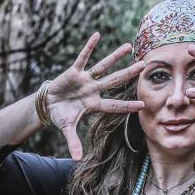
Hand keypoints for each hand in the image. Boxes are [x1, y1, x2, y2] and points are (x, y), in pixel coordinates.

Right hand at [46, 33, 144, 160]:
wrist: (48, 104)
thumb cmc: (62, 116)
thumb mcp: (67, 128)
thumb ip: (73, 142)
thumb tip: (77, 159)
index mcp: (95, 105)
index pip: (115, 105)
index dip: (127, 105)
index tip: (143, 105)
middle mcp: (94, 90)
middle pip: (115, 81)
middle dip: (129, 74)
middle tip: (145, 66)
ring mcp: (86, 80)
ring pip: (103, 66)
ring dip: (115, 56)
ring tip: (129, 46)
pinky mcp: (74, 71)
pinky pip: (83, 57)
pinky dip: (90, 47)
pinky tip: (98, 35)